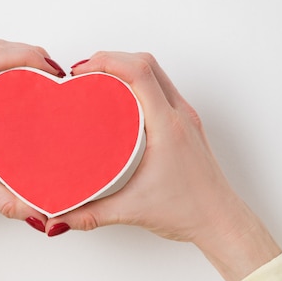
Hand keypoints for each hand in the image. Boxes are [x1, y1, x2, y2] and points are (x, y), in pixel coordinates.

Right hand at [48, 52, 280, 280]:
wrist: (222, 222)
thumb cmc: (190, 211)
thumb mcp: (132, 211)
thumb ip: (91, 214)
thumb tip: (59, 218)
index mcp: (168, 127)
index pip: (139, 73)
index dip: (107, 62)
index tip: (81, 71)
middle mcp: (180, 115)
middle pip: (147, 63)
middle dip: (112, 59)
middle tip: (84, 72)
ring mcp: (186, 117)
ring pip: (156, 72)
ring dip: (126, 67)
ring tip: (98, 79)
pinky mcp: (186, 125)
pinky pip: (162, 88)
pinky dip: (139, 82)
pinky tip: (121, 99)